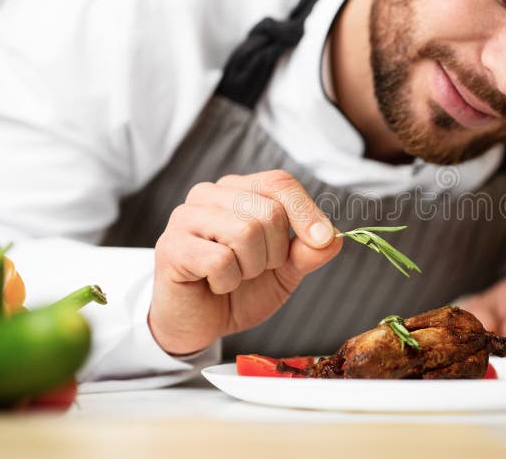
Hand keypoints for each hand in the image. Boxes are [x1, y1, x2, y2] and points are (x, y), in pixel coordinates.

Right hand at [149, 170, 342, 354]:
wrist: (199, 323)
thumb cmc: (240, 290)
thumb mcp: (285, 271)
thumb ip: (309, 252)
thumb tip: (333, 238)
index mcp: (239, 190)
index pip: (280, 183)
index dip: (306, 212)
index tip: (322, 240)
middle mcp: (210, 194)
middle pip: (268, 211)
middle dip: (275, 252)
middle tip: (256, 269)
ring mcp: (186, 217)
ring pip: (245, 232)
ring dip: (251, 267)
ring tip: (235, 276)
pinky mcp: (172, 247)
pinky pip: (221, 260)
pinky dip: (227, 282)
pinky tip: (214, 284)